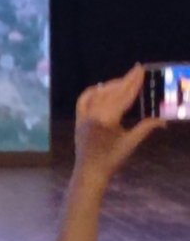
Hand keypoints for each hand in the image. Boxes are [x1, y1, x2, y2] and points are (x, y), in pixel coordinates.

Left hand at [73, 65, 165, 189]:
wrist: (90, 171)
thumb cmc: (113, 159)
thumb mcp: (131, 143)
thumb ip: (145, 128)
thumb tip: (163, 120)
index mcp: (108, 118)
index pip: (124, 96)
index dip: (133, 82)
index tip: (140, 70)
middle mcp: (94, 112)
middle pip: (112, 92)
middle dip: (125, 80)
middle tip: (136, 69)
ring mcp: (84, 114)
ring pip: (99, 93)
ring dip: (112, 85)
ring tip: (124, 79)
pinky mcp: (78, 116)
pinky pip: (84, 99)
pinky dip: (93, 91)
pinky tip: (101, 87)